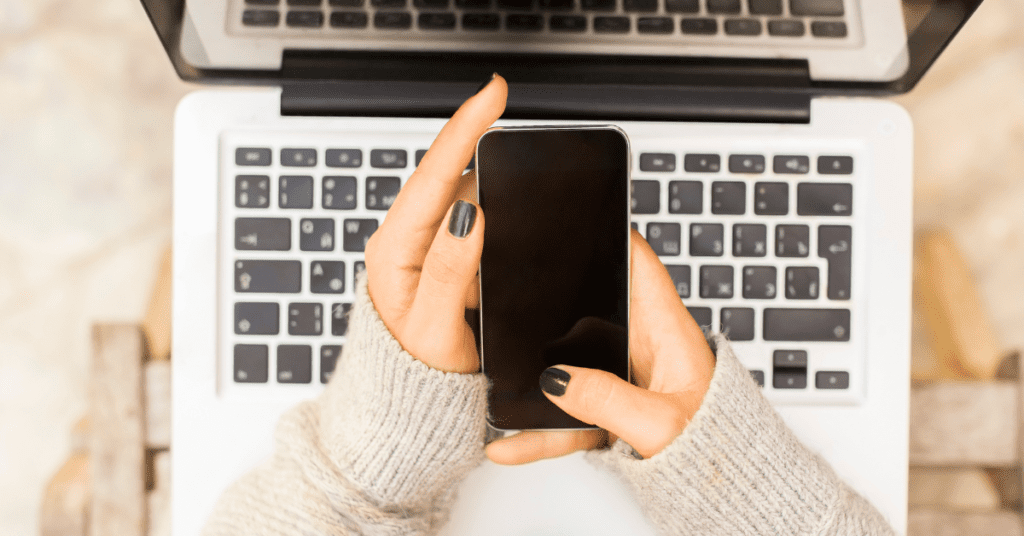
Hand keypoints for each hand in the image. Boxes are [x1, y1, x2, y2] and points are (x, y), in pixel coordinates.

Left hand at [364, 75, 506, 373]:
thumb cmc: (412, 379)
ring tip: (520, 166)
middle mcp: (404, 244)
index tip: (493, 95)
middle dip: (481, 143)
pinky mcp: (439, 263)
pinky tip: (510, 210)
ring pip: (460, 199)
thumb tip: (470, 215)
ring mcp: (422, 251)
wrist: (405, 412)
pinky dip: (493, 210)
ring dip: (489, 179)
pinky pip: (468, 224)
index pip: (432, 176)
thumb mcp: (433, 331)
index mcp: (395, 253)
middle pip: (447, 177)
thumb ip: (448, 273)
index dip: (464, 129)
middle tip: (515, 122)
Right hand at [486, 230, 716, 461]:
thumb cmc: (718, 449)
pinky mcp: (613, 411)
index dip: (609, 235)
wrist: (728, 491)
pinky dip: (541, 430)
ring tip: (494, 370)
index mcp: (667, 331)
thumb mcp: (660, 424)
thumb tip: (556, 380)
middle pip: (590, 307)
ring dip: (533, 374)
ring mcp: (625, 378)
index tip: (574, 214)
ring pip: (570, 365)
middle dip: (550, 299)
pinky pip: (569, 413)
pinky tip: (510, 444)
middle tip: (506, 285)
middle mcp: (645, 347)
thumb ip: (607, 400)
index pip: (638, 265)